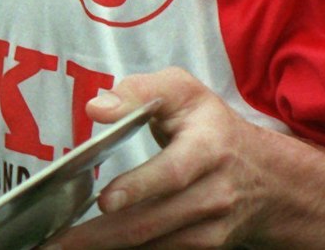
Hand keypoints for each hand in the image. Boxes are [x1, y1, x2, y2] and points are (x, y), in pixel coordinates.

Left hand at [39, 68, 276, 249]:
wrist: (266, 176)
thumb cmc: (212, 128)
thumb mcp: (184, 93)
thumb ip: (139, 91)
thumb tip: (97, 107)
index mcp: (208, 148)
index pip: (173, 173)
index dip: (140, 187)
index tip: (105, 201)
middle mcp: (213, 193)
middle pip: (154, 220)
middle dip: (102, 235)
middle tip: (58, 241)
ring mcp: (211, 226)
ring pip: (155, 245)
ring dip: (108, 249)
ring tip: (64, 247)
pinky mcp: (205, 247)